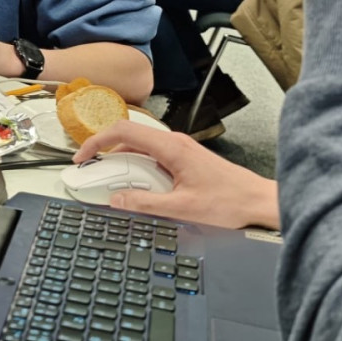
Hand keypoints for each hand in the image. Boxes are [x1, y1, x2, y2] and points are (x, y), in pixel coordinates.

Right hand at [73, 121, 278, 229]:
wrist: (258, 202)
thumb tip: (117, 200)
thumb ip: (145, 204)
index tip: (83, 157)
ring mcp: (180, 151)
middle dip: (107, 155)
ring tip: (118, 188)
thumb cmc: (230, 202)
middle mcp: (175, 144)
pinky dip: (139, 171)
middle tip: (94, 176)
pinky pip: (153, 159)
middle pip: (129, 138)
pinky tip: (141, 190)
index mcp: (171, 148)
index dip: (96, 141)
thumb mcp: (181, 209)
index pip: (123, 131)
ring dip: (124, 166)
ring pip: (140, 150)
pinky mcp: (184, 160)